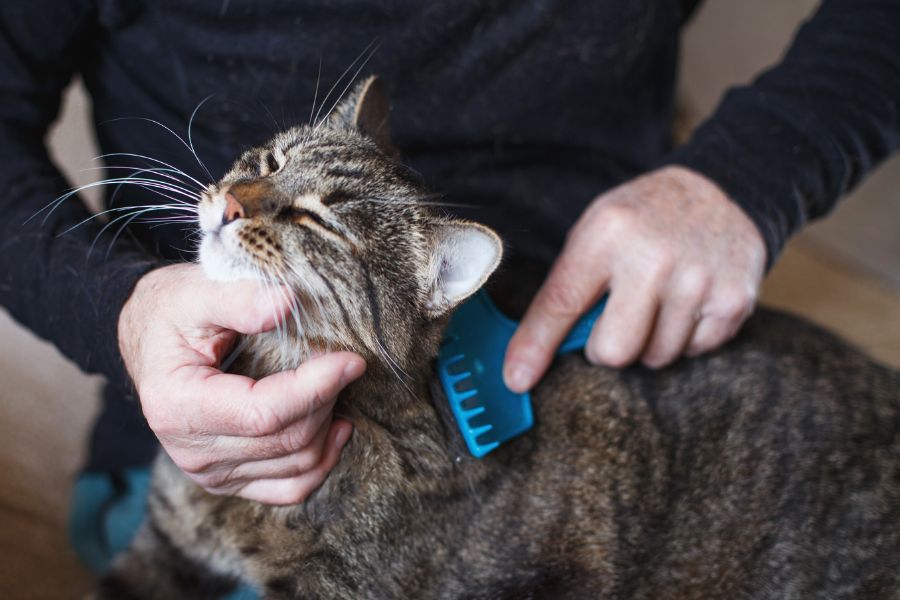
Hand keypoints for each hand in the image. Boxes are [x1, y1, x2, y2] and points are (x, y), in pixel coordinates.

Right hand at [118, 263, 365, 504]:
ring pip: (295, 467)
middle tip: (345, 363)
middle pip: (285, 441)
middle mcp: (191, 451)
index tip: (350, 360)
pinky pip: (288, 490)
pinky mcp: (229, 480)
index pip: (263, 414)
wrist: (148, 340)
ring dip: (327, 426)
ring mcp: (210, 473)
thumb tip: (285, 302)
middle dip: (326, 400)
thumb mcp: (195, 293)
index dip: (314, 389)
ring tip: (339, 388)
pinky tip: (335, 428)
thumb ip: (239, 298)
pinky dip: (320, 463)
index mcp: (178, 406)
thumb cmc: (173, 313)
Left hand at [503, 166, 765, 390]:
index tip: (517, 378)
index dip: (535, 346)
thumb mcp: (595, 232)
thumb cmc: (644, 219)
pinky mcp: (734, 301)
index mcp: (608, 234)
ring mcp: (699, 281)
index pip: (562, 303)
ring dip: (648, 343)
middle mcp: (654, 257)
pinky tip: (686, 303)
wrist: (722, 191)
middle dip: (605, 348)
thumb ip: (567, 287)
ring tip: (657, 303)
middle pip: (613, 350)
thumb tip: (530, 355)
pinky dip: (684, 339)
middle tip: (614, 321)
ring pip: (655, 357)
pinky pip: (694, 353)